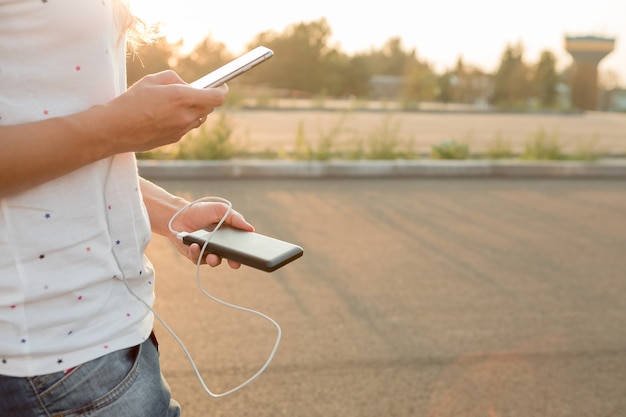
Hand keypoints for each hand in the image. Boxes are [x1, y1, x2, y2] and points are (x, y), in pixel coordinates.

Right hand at [98, 70, 228, 153]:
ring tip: (178, 103)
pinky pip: (187, 128)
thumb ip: (175, 79)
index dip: (222, 91)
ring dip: (195, 110)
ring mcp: (181, 130)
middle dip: (206, 99)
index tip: (222, 86)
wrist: (115, 129)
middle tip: (197, 92)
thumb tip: (187, 85)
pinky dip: (183, 120)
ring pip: (199, 119)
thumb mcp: (152, 80)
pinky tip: (167, 115)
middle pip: (209, 108)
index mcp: (181, 98)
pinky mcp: (174, 139)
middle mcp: (185, 116)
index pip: (216, 97)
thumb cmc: (131, 101)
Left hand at [169, 201, 254, 267]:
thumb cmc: (201, 211)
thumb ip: (235, 218)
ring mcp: (207, 251)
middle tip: (235, 263)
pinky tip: (195, 245)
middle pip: (230, 258)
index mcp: (229, 236)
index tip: (248, 253)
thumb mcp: (220, 210)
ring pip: (214, 261)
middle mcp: (220, 246)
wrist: (179, 214)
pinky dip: (197, 253)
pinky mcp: (195, 255)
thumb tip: (251, 228)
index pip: (239, 246)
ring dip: (214, 260)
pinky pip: (198, 259)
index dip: (245, 251)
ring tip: (212, 255)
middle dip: (234, 262)